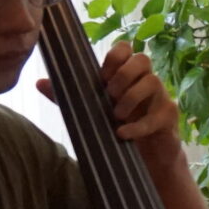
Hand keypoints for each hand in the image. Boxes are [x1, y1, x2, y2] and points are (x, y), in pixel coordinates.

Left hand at [41, 45, 182, 161]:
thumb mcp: (90, 111)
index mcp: (128, 74)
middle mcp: (147, 81)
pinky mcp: (169, 118)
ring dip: (130, 98)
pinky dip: (137, 125)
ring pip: (153, 82)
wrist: (148, 159)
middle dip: (123, 75)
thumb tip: (39, 82)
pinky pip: (157, 116)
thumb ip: (68, 97)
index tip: (102, 76)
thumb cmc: (120, 127)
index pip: (126, 48)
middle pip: (142, 59)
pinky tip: (122, 133)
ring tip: (115, 115)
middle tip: (109, 95)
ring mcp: (161, 98)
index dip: (114, 57)